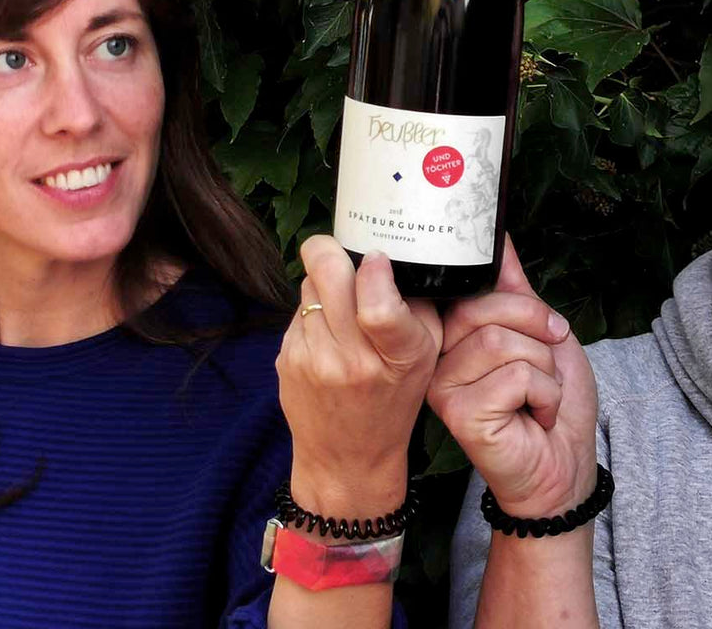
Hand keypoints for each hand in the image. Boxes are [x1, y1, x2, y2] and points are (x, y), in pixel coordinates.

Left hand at [276, 236, 442, 513]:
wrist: (346, 459)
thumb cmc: (393, 402)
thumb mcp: (426, 357)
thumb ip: (416, 304)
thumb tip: (391, 254)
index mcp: (396, 357)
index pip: (378, 304)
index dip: (374, 268)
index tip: (377, 259)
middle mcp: (350, 359)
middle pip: (327, 272)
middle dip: (333, 252)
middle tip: (344, 256)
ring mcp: (311, 358)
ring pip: (308, 285)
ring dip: (323, 284)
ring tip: (341, 305)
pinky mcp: (285, 359)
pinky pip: (297, 310)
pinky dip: (312, 311)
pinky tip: (327, 334)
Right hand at [427, 236, 597, 517]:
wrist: (565, 465)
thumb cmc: (552, 404)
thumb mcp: (542, 334)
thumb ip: (515, 289)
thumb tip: (498, 236)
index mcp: (452, 334)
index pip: (473, 287)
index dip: (520, 304)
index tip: (546, 329)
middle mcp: (437, 358)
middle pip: (486, 310)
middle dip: (538, 334)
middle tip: (549, 368)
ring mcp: (443, 386)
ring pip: (501, 343)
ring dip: (544, 371)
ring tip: (538, 397)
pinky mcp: (459, 414)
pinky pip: (514, 376)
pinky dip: (545, 395)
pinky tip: (534, 418)